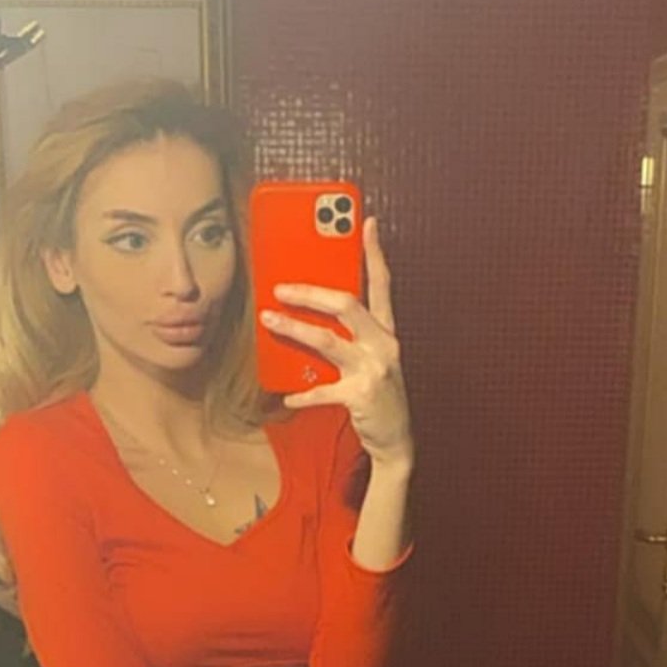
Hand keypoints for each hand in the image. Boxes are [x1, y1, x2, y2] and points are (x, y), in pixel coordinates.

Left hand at [259, 216, 413, 468]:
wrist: (397, 443)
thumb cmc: (379, 398)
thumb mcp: (373, 361)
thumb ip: (351, 338)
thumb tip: (311, 318)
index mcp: (387, 332)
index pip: (383, 284)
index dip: (375, 253)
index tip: (365, 223)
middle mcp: (383, 345)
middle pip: (346, 304)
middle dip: (310, 292)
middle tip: (280, 287)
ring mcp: (373, 369)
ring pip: (326, 340)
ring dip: (293, 328)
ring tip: (269, 320)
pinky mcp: (360, 395)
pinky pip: (322, 390)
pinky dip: (302, 393)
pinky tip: (287, 396)